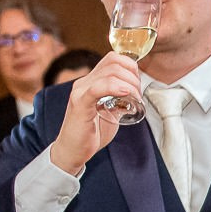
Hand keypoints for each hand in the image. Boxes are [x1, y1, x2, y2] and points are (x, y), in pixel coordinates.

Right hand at [47, 53, 144, 174]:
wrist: (72, 152)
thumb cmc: (90, 134)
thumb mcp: (110, 114)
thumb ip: (120, 103)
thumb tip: (134, 96)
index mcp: (91, 82)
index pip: (113, 59)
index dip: (131, 66)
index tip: (138, 85)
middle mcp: (84, 82)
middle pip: (114, 62)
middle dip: (133, 76)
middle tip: (138, 95)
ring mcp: (80, 91)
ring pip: (109, 72)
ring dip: (130, 83)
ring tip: (135, 99)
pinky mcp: (79, 104)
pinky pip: (97, 88)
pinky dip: (115, 87)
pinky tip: (126, 94)